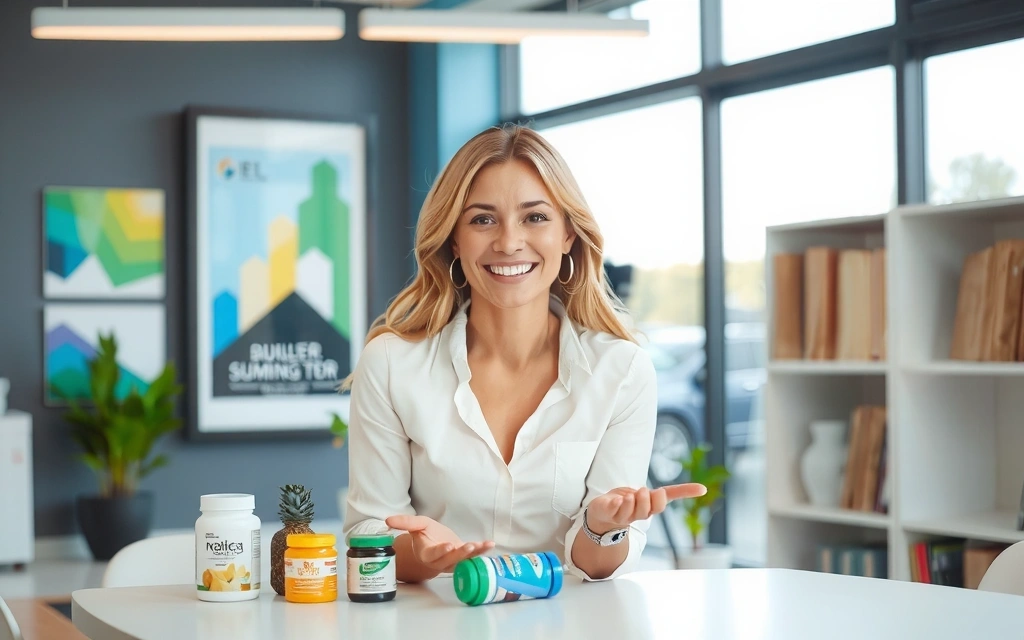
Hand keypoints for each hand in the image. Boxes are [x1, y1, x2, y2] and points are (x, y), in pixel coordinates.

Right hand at [385, 515, 495, 573]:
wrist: (434, 544)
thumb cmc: (424, 536)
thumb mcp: (416, 526)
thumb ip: (404, 523)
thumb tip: (387, 520)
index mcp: (428, 554)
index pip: (434, 555)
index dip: (441, 551)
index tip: (449, 545)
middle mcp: (442, 561)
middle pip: (451, 560)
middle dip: (461, 554)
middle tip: (469, 546)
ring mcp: (454, 561)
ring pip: (464, 561)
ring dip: (474, 554)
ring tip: (483, 545)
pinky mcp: (465, 558)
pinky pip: (474, 556)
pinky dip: (483, 550)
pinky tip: (490, 544)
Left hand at [584, 483, 707, 533]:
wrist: (601, 515)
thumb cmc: (626, 503)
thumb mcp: (646, 496)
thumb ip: (661, 495)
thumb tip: (690, 491)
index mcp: (649, 506)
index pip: (668, 499)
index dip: (686, 492)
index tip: (703, 488)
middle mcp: (639, 513)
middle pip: (651, 509)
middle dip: (649, 498)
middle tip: (642, 490)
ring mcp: (624, 515)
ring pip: (633, 511)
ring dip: (633, 501)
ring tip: (629, 496)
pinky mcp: (608, 513)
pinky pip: (614, 510)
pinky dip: (616, 504)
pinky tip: (615, 501)